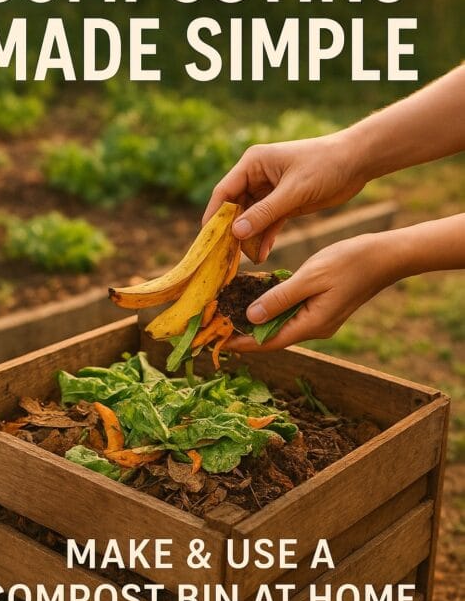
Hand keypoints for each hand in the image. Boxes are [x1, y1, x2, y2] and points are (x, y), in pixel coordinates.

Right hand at [203, 130, 365, 261]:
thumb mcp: (294, 191)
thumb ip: (265, 212)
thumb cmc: (325, 165)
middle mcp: (257, 176)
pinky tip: (262, 255)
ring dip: (249, 239)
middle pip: (235, 208)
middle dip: (231, 232)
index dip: (214, 216)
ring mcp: (270, 191)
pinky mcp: (284, 203)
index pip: (224, 192)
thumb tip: (235, 232)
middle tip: (225, 257)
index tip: (207, 240)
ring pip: (251, 219)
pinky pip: (268, 224)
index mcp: (253, 163)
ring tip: (248, 261)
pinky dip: (265, 239)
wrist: (357, 162)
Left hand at [225, 233, 398, 352]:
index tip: (218, 343)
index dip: (242, 343)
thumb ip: (280, 298)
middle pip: (273, 337)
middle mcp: (315, 328)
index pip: (269, 342)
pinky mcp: (323, 307)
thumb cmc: (350, 262)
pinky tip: (257, 299)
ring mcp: (320, 319)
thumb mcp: (310, 277)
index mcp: (312, 324)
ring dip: (257, 321)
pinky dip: (272, 308)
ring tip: (230, 315)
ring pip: (281, 325)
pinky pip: (292, 313)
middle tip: (216, 327)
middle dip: (245, 334)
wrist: (385, 257)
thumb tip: (251, 318)